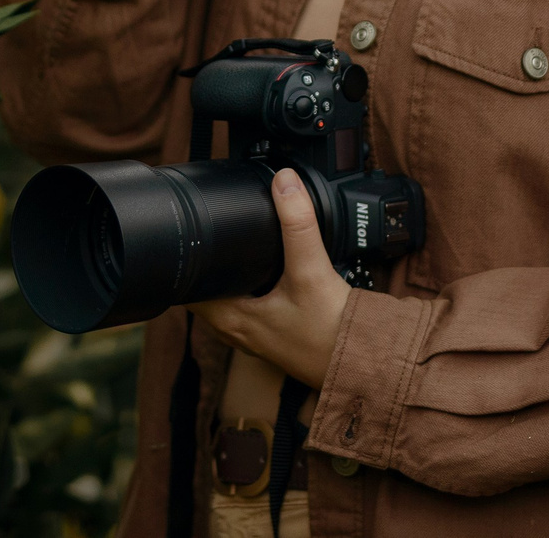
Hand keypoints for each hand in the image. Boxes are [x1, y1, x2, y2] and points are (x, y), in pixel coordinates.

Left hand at [188, 169, 350, 389]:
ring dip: (231, 272)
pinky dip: (252, 284)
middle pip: (206, 286)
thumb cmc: (330, 334)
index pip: (187, 284)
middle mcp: (235, 329)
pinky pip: (250, 302)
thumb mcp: (311, 272)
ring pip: (228, 294)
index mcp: (229, 318)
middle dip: (210, 259)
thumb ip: (298, 225)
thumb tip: (284, 182)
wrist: (361, 365)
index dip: (189, 254)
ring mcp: (254, 333)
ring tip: (238, 242)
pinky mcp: (273, 333)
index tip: (192, 226)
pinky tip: (268, 269)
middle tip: (217, 226)